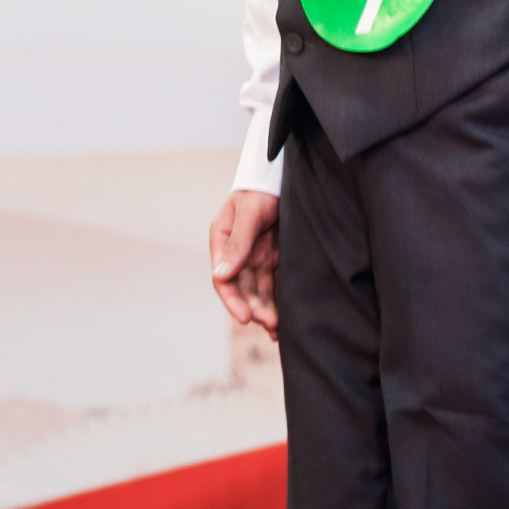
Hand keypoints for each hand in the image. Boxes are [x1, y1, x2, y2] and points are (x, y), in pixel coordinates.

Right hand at [208, 189, 279, 337]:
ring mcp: (258, 258)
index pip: (223, 278)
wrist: (286, 178)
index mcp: (223, 242)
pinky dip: (280, 302)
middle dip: (255, 310)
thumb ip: (238, 243)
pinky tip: (287, 320)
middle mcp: (238, 255)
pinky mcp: (277, 260)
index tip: (245, 318)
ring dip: (267, 311)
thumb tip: (221, 275)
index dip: (232, 300)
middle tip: (271, 324)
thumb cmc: (261, 190)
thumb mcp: (249, 213)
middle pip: (243, 290)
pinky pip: (276, 286)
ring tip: (279, 331)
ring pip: (260, 292)